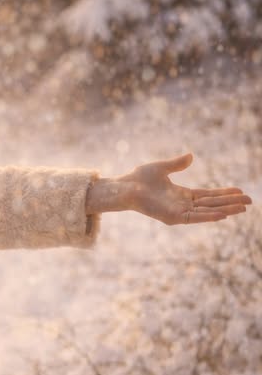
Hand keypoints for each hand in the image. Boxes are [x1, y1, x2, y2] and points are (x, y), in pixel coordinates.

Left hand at [121, 152, 251, 224]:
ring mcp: (179, 212)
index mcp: (182, 195)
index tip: (240, 191)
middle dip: (231, 202)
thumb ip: (177, 164)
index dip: (224, 194)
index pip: (208, 195)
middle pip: (212, 204)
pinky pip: (195, 218)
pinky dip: (209, 216)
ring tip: (243, 208)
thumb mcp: (162, 168)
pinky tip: (223, 214)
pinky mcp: (173, 217)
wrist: (125, 187)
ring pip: (207, 212)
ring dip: (226, 210)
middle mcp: (183, 205)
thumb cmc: (139, 179)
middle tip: (250, 201)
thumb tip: (191, 156)